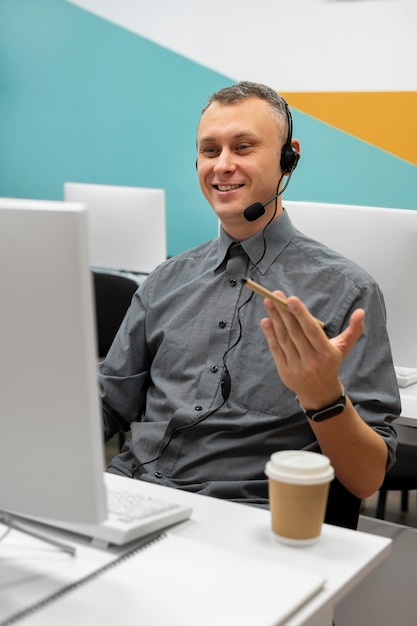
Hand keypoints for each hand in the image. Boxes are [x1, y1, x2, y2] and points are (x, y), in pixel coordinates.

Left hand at [260, 291, 364, 408]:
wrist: (319, 392)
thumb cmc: (331, 363)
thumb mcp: (344, 347)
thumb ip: (354, 329)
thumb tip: (361, 312)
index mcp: (326, 352)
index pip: (311, 330)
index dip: (300, 314)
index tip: (291, 299)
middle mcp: (311, 360)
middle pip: (295, 332)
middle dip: (284, 312)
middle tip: (275, 295)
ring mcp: (296, 366)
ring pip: (284, 338)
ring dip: (275, 319)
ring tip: (268, 302)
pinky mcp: (284, 370)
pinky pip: (276, 349)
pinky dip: (270, 334)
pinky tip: (265, 320)